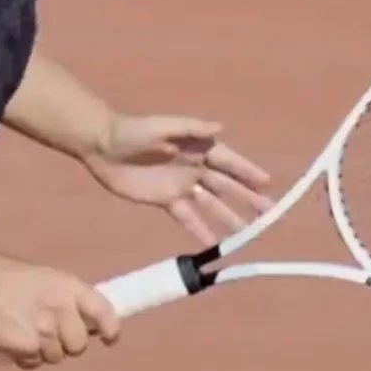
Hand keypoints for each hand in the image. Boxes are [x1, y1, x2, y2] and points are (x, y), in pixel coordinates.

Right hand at [0, 258, 120, 369]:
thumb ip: (69, 300)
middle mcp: (61, 308)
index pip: (104, 312)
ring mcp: (43, 329)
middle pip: (80, 345)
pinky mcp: (27, 346)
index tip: (110, 338)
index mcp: (69, 287)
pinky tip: (14, 341)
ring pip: (55, 357)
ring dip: (43, 351)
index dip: (111, 329)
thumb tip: (88, 325)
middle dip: (67, 345)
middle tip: (49, 334)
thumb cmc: (11, 281)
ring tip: (24, 332)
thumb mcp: (47, 279)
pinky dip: (25, 358)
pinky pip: (34, 363)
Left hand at [86, 114, 275, 243]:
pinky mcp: (165, 200)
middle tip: (268, 214)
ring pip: (211, 205)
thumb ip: (190, 128)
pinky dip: (199, 229)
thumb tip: (219, 127)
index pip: (229, 162)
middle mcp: (194, 168)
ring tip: (247, 233)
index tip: (266, 183)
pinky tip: (212, 244)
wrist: (102, 146)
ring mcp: (181, 185)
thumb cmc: (132, 130)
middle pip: (226, 186)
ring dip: (229, 218)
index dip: (247, 172)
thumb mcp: (161, 126)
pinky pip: (186, 217)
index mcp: (197, 147)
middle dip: (247, 199)